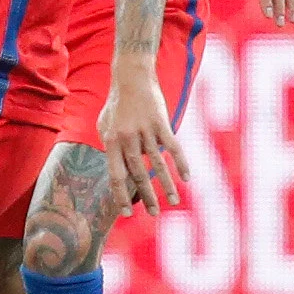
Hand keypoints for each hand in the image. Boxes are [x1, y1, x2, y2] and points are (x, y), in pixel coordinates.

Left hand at [98, 71, 189, 216]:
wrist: (131, 78)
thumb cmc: (116, 105)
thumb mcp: (104, 126)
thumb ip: (110, 149)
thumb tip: (118, 170)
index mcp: (110, 142)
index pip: (115, 175)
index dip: (120, 195)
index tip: (126, 213)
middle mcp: (127, 139)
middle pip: (138, 173)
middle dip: (146, 196)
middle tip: (153, 214)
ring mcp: (145, 131)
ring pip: (157, 164)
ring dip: (166, 185)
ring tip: (172, 202)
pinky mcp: (161, 124)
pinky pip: (174, 147)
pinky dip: (181, 163)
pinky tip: (188, 178)